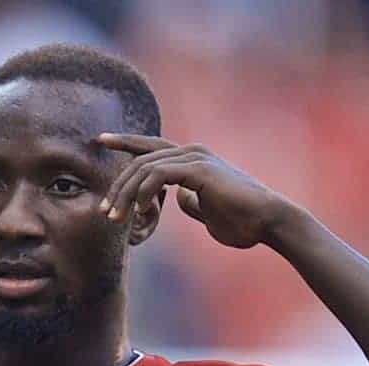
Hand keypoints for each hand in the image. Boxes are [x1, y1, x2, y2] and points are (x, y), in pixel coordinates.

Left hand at [97, 133, 284, 248]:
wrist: (268, 223)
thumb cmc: (242, 222)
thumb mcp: (206, 212)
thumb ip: (190, 202)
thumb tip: (177, 198)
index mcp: (192, 160)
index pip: (151, 147)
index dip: (125, 142)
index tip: (100, 139)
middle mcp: (192, 152)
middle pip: (141, 160)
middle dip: (119, 186)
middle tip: (106, 211)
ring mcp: (196, 157)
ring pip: (145, 167)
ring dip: (127, 194)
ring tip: (118, 218)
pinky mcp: (199, 169)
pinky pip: (158, 175)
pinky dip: (145, 193)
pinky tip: (143, 211)